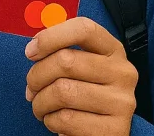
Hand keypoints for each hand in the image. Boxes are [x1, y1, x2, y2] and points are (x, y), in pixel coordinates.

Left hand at [25, 17, 137, 135]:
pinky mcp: (114, 129)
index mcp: (114, 50)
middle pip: (66, 61)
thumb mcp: (82, 67)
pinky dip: (51, 121)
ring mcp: (121, 102)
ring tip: (41, 106)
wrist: (104, 132)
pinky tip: (56, 120)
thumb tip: (34, 49)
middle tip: (31, 88)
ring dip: (40, 102)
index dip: (50, 37)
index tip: (31, 51)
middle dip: (37, 76)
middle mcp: (123, 73)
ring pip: (62, 92)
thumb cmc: (85, 93)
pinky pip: (66, 119)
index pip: (84, 29)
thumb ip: (63, 51)